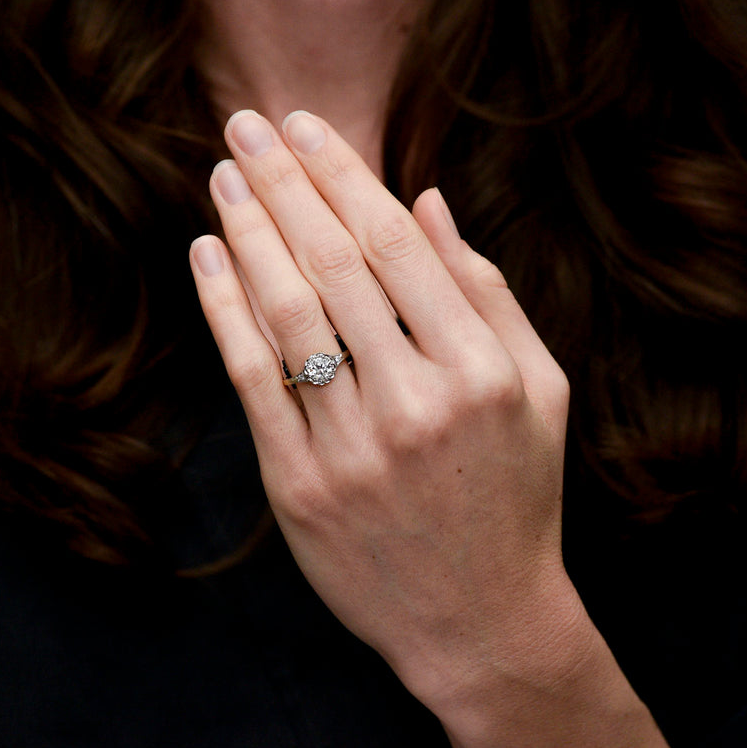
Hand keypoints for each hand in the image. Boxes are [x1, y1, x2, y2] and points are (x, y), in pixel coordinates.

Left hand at [190, 110, 697, 747]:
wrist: (477, 621)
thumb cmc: (515, 495)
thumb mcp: (538, 391)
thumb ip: (487, 294)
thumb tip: (428, 202)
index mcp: (483, 371)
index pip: (397, 246)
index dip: (344, 176)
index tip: (307, 128)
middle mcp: (417, 403)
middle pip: (334, 265)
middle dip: (284, 183)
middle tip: (246, 126)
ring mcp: (352, 448)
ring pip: (286, 313)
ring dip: (247, 233)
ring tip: (223, 177)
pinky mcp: (298, 487)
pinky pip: (251, 379)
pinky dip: (224, 309)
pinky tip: (208, 256)